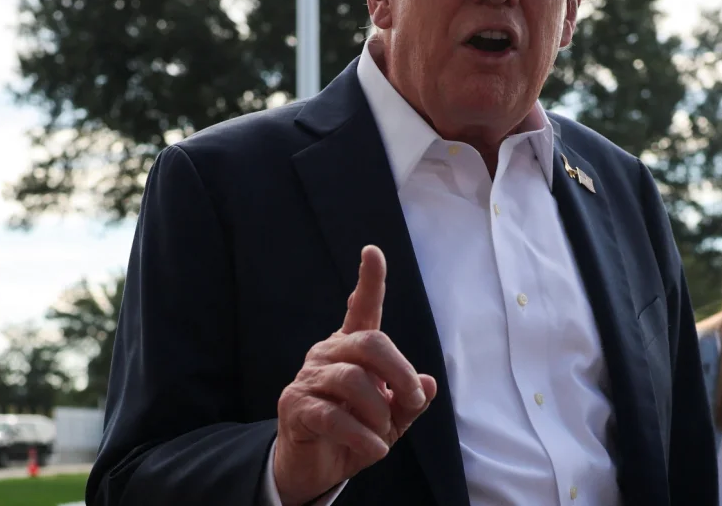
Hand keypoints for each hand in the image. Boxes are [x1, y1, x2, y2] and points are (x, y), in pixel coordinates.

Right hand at [274, 245, 438, 505]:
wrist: (313, 469)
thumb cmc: (354, 434)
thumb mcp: (391, 420)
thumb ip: (409, 401)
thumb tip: (426, 384)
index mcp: (351, 350)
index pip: (361, 309)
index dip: (370, 281)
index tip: (372, 251)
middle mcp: (327, 355)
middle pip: (370, 343)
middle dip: (400, 373)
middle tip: (411, 401)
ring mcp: (308, 379)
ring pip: (353, 380)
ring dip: (379, 412)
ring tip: (382, 434)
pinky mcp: (294, 407)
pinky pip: (334, 416)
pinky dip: (362, 436)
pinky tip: (373, 449)